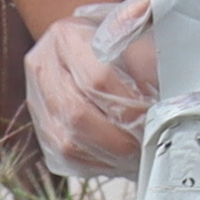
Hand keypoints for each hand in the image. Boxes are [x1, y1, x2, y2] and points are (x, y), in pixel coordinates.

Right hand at [23, 0, 155, 176]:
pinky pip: (65, 159)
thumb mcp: (144, 34)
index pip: (97, 78)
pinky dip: (97, 165)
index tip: (155, 117)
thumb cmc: (127, 43)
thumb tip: (162, 92)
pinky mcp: (41, 129)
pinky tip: (120, 160)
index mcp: (66, 36)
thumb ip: (151, 56)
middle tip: (147, 145)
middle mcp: (42, 67)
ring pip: (68, 142)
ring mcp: (36, 101)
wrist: (99, 49)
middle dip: (118, 138)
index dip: (129, 104)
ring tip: (138, 155)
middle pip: (77, 114)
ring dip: (108, 156)